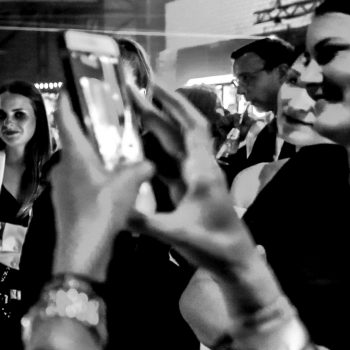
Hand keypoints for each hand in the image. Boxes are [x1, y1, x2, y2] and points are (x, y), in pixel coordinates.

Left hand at [50, 92, 154, 280]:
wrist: (81, 255)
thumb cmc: (100, 213)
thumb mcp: (128, 186)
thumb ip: (140, 168)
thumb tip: (149, 163)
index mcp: (74, 155)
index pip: (65, 119)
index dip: (66, 100)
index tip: (70, 86)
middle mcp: (63, 167)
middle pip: (73, 140)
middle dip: (88, 129)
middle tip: (107, 118)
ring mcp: (63, 187)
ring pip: (78, 163)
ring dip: (93, 155)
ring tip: (115, 149)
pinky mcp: (68, 204)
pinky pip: (82, 182)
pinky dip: (95, 176)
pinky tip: (112, 182)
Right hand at [126, 85, 257, 277]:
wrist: (236, 263)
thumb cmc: (214, 245)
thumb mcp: (177, 233)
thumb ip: (145, 221)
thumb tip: (113, 209)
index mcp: (201, 171)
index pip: (189, 127)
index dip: (173, 104)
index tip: (153, 86)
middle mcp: (200, 169)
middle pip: (180, 131)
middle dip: (159, 110)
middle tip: (134, 94)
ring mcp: (195, 180)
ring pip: (175, 146)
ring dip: (157, 129)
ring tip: (132, 114)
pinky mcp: (190, 192)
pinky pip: (170, 165)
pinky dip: (155, 154)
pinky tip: (137, 151)